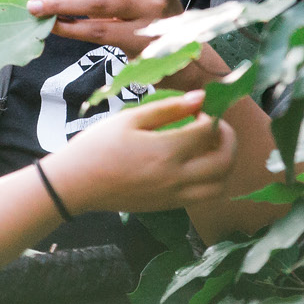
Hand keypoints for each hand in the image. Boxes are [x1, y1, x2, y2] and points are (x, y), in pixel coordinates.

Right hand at [41, 90, 235, 213]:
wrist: (75, 184)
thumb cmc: (98, 146)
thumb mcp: (130, 119)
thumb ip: (168, 108)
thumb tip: (200, 97)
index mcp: (165, 151)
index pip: (208, 132)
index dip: (211, 115)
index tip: (200, 107)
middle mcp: (176, 177)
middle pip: (224, 162)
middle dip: (228, 139)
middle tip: (214, 126)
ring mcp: (174, 195)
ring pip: (220, 185)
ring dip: (224, 164)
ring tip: (209, 147)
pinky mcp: (168, 206)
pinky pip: (203, 196)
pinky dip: (211, 179)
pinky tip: (195, 163)